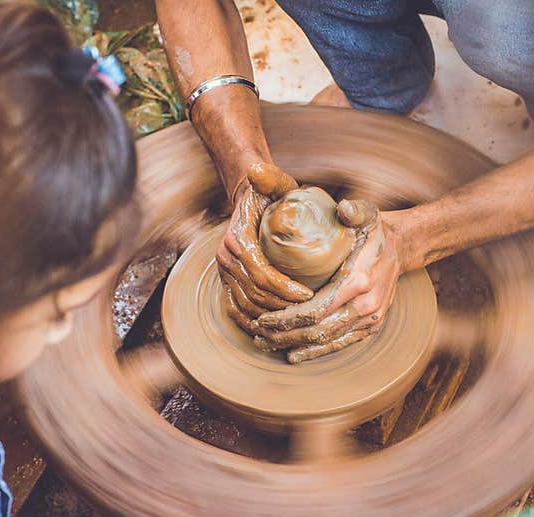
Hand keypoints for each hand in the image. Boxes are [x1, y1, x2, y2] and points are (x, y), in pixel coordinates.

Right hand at [216, 163, 314, 332]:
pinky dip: (252, 322)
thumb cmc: (269, 192)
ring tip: (297, 322)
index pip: (262, 274)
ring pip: (246, 306)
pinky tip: (273, 330)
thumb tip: (257, 170)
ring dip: (271, 318)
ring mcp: (224, 272)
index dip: (285, 289)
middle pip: (255, 295)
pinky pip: (236, 309)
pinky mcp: (226, 281)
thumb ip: (270, 177)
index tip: (309, 295)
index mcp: (236, 240)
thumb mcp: (274, 182)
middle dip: (282, 308)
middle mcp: (225, 258)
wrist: (248, 198)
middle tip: (309, 313)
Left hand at [251, 199, 403, 362]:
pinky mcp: (370, 327)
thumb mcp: (367, 213)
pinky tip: (294, 354)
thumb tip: (343, 207)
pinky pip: (341, 344)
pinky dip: (316, 352)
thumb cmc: (375, 231)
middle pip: (318, 330)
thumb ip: (354, 210)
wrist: (401, 248)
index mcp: (359, 281)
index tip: (263, 318)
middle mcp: (366, 306)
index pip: (316, 309)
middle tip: (258, 335)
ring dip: (295, 346)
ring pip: (327, 341)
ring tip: (267, 344)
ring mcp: (370, 320)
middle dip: (284, 336)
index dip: (287, 319)